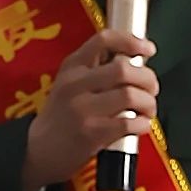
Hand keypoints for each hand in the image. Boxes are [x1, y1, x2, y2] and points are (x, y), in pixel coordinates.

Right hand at [21, 29, 157, 190]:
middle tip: (151, 88)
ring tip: (147, 109)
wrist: (39, 151)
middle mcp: (75, 85)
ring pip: (131, 95)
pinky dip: (143, 123)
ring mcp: (82, 109)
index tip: (148, 49)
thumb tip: (134, 59)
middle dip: (148, 78)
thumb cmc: (61, 117)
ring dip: (148, 103)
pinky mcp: (92, 134)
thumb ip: (96, 69)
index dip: (131, 41)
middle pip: (124, 69)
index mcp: (71, 67)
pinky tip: (140, 124)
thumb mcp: (69, 83)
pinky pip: (129, 123)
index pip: (103, 40)